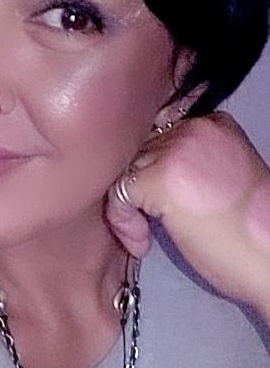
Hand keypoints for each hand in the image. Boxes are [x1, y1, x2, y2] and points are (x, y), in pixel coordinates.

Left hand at [106, 111, 269, 316]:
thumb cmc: (248, 231)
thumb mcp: (218, 179)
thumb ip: (185, 164)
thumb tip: (141, 170)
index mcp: (213, 125)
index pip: (155, 135)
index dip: (148, 171)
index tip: (155, 205)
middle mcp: (195, 129)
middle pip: (136, 151)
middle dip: (135, 190)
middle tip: (145, 224)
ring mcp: (178, 151)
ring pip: (124, 170)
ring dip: (126, 208)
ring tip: (145, 236)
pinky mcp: (163, 179)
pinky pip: (118, 193)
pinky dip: (121, 221)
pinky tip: (142, 242)